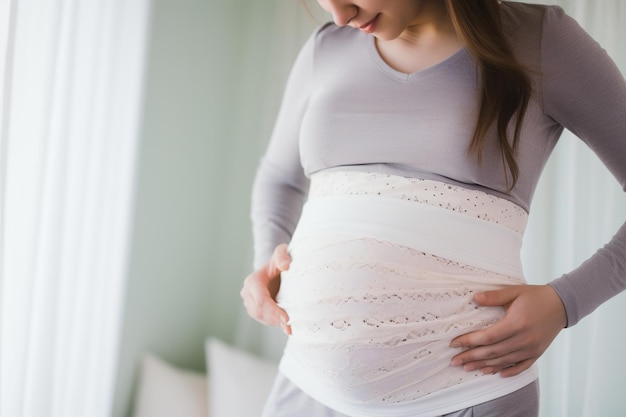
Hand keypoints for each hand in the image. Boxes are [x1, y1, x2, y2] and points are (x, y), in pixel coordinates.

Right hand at [240, 244, 291, 334]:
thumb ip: (283, 256)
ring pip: (260, 317)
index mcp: (253, 281)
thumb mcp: (282, 253)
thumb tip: (286, 266)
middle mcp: (247, 292)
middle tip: (289, 325)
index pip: (261, 300)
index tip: (286, 318)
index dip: (273, 310)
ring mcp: (249, 302)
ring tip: (288, 327)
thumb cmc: (279, 260)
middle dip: (274, 319)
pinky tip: (284, 325)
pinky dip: (273, 323)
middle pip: (259, 311)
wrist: (274, 268)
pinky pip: (262, 319)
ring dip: (274, 323)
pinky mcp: (254, 308)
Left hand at [450, 284, 566, 376]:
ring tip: (468, 367)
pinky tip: (495, 373)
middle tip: (455, 361)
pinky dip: (508, 371)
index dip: (469, 341)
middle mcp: (524, 339)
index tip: (454, 343)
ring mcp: (531, 349)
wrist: (562, 304)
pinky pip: (521, 366)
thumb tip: (474, 297)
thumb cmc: (536, 296)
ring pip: (503, 361)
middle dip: (471, 357)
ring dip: (484, 366)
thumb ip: (494, 296)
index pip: (487, 337)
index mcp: (516, 323)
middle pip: (492, 352)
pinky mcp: (537, 353)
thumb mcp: (514, 291)